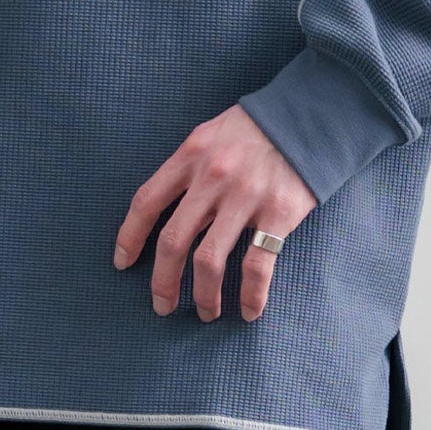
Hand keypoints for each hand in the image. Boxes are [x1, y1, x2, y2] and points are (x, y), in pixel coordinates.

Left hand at [112, 104, 316, 322]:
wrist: (308, 117)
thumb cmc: (254, 129)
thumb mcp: (210, 135)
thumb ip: (187, 167)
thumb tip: (163, 209)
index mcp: (190, 154)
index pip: (147, 201)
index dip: (130, 237)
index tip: (123, 264)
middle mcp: (212, 176)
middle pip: (173, 240)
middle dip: (163, 281)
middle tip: (162, 305)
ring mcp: (246, 196)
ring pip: (209, 260)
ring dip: (204, 296)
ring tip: (206, 312)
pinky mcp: (279, 212)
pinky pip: (257, 265)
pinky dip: (250, 296)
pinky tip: (247, 311)